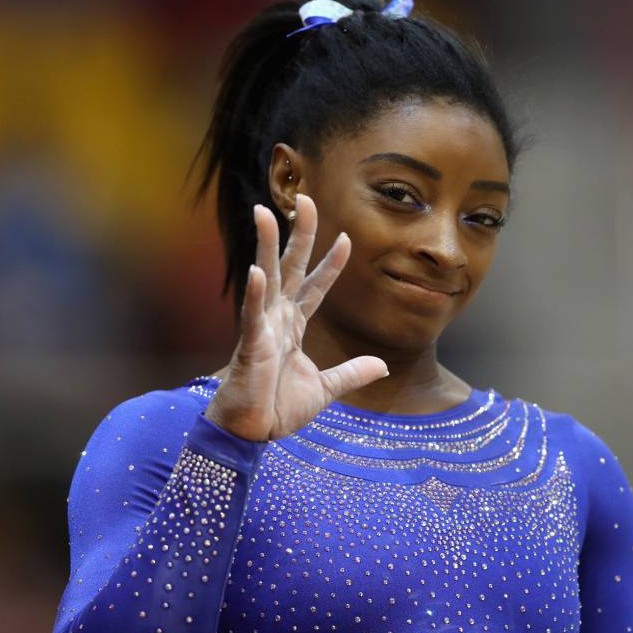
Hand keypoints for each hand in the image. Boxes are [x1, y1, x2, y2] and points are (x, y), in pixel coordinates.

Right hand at [204, 195, 388, 441]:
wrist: (251, 433)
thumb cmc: (277, 409)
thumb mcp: (325, 389)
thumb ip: (351, 373)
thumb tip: (382, 366)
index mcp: (294, 327)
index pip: (316, 287)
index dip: (331, 264)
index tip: (347, 238)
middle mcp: (278, 319)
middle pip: (292, 268)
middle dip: (299, 235)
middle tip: (305, 199)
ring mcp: (263, 328)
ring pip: (267, 278)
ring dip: (266, 246)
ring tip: (265, 213)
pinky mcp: (251, 346)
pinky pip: (253, 316)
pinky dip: (256, 294)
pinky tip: (257, 271)